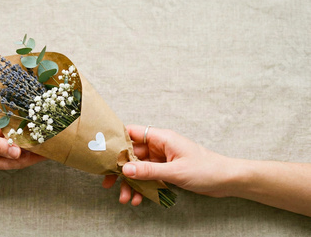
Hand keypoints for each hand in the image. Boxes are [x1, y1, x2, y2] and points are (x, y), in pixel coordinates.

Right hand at [0, 116, 45, 172]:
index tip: (49, 151)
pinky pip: (0, 138)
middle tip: (49, 139)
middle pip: (16, 156)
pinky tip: (20, 125)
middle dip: (33, 149)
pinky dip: (10, 132)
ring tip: (39, 131)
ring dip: (23, 140)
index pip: (17, 162)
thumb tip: (17, 152)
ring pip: (10, 146)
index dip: (34, 157)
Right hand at [103, 125, 234, 205]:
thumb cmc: (206, 169)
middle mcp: (160, 146)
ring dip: (130, 182)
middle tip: (109, 183)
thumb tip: (125, 169)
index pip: (133, 133)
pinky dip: (142, 187)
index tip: (104, 154)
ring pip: (138, 168)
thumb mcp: (175, 171)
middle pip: (132, 154)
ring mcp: (162, 159)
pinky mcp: (166, 170)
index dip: (117, 141)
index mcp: (162, 138)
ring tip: (125, 198)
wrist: (227, 180)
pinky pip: (148, 177)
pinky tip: (138, 199)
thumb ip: (149, 171)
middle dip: (121, 170)